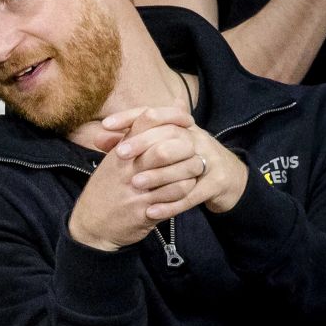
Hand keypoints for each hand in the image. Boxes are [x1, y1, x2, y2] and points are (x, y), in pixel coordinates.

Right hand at [69, 108, 199, 250]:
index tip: (188, 122)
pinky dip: (186, 191)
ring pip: (177, 174)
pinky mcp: (143, 210)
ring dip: (190, 172)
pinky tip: (186, 190)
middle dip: (187, 148)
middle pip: (166, 148)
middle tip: (195, 151)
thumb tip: (167, 107)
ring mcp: (135, 189)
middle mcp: (126, 166)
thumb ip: (138, 136)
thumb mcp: (116, 159)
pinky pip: (175, 197)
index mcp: (120, 149)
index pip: (148, 119)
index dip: (173, 117)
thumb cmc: (108, 188)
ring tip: (194, 172)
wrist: (91, 224)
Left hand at [101, 107, 248, 215]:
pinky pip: (193, 194)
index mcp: (179, 125)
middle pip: (168, 133)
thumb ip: (130, 141)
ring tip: (135, 184)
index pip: (153, 113)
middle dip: (141, 143)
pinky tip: (151, 212)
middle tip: (119, 155)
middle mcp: (195, 137)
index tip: (106, 125)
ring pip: (182, 164)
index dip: (128, 117)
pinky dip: (171, 204)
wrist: (227, 179)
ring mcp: (209, 158)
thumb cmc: (183, 161)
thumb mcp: (159, 147)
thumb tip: (98, 137)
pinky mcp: (217, 182)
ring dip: (157, 175)